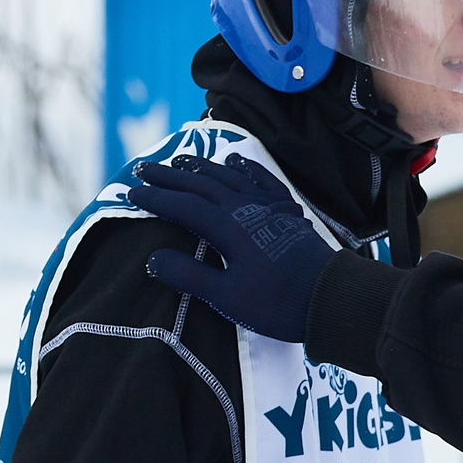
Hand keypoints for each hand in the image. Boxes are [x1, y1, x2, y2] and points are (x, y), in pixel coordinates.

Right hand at [125, 155, 336, 343]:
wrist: (332, 298)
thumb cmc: (277, 303)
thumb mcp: (228, 298)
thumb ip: (190, 275)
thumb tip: (153, 257)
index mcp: (228, 227)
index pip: (184, 206)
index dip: (156, 198)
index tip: (131, 192)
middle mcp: (246, 208)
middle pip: (202, 184)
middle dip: (171, 175)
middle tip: (144, 167)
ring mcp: (269, 206)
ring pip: (229, 177)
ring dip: (202, 167)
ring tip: (180, 159)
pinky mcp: (287, 212)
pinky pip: (262, 181)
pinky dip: (245, 168)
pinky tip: (237, 162)